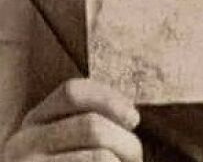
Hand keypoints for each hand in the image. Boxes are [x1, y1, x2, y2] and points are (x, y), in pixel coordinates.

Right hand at [3, 79, 141, 161]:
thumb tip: (131, 118)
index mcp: (33, 123)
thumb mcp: (65, 141)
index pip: (73, 92)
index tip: (134, 119)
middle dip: (127, 143)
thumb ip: (87, 124)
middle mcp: (21, 145)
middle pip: (93, 126)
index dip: (110, 99)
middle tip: (135, 159)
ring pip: (100, 157)